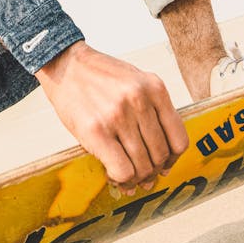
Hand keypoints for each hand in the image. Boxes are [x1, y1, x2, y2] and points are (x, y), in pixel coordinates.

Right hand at [36, 41, 188, 189]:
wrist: (65, 64)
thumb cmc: (99, 76)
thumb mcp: (135, 82)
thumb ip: (152, 110)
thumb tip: (163, 158)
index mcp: (154, 88)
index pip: (178, 139)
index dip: (173, 159)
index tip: (164, 165)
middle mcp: (139, 100)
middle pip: (160, 155)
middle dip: (152, 172)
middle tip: (142, 177)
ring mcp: (118, 115)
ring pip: (142, 166)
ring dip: (136, 178)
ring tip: (127, 178)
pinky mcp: (96, 130)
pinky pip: (121, 169)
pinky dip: (120, 178)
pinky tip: (113, 174)